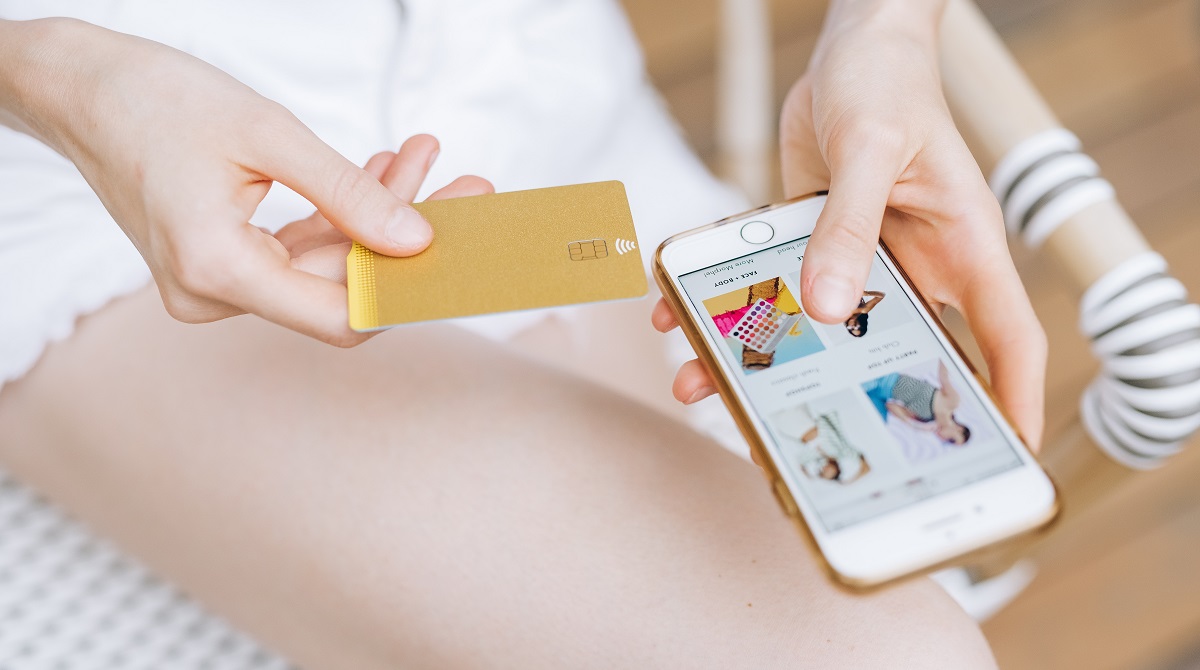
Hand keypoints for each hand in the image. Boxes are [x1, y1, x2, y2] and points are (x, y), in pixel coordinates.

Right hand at [4, 19, 490, 345]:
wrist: (82, 89)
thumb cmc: (157, 100)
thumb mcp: (269, 134)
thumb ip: (349, 194)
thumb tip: (418, 242)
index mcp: (217, 269)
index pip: (342, 316)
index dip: (408, 290)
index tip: (464, 250)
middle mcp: (212, 294)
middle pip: (340, 286)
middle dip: (404, 234)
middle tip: (467, 187)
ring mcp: (216, 284)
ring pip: (326, 264)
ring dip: (377, 214)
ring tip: (423, 159)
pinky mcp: (222, 263)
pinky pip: (299, 248)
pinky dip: (340, 214)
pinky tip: (382, 171)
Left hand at [652, 1, 1045, 447]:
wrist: (851, 47)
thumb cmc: (888, 82)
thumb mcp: (870, 147)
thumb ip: (848, 226)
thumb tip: (828, 307)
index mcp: (962, 248)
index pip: (1006, 341)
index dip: (1009, 403)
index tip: (1001, 457)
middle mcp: (916, 265)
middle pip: (894, 353)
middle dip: (848, 400)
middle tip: (801, 443)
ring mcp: (862, 259)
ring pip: (817, 330)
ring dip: (759, 359)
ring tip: (702, 384)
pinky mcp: (813, 244)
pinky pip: (770, 287)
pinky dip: (726, 304)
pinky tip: (676, 313)